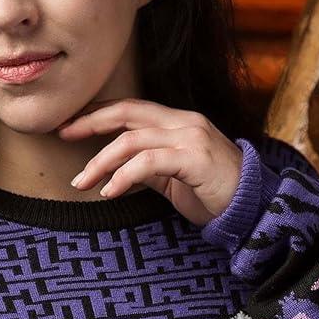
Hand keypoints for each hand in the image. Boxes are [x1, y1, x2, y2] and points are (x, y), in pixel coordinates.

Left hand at [58, 97, 243, 227]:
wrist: (254, 210)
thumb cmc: (215, 195)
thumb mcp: (174, 179)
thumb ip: (148, 167)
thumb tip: (116, 169)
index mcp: (179, 123)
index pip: (131, 109)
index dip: (98, 114)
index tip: (69, 126)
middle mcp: (185, 123)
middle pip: (127, 113)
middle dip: (90, 122)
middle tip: (63, 135)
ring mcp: (192, 138)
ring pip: (132, 140)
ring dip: (100, 162)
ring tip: (82, 183)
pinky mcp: (195, 159)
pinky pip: (148, 162)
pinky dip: (123, 176)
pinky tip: (109, 192)